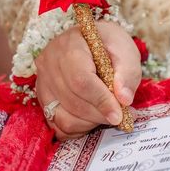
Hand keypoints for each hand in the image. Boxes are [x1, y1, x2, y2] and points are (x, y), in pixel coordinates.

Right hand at [35, 21, 141, 140]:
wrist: (93, 42)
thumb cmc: (110, 45)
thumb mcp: (126, 52)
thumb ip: (127, 74)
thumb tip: (124, 99)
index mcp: (70, 44)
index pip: (81, 79)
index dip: (100, 101)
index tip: (118, 115)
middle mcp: (49, 62)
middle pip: (72, 100)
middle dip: (99, 114)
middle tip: (119, 116)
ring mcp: (42, 80)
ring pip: (62, 116)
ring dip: (89, 123)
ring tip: (106, 114)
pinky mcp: (43, 96)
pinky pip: (56, 123)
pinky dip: (76, 128)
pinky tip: (91, 120)